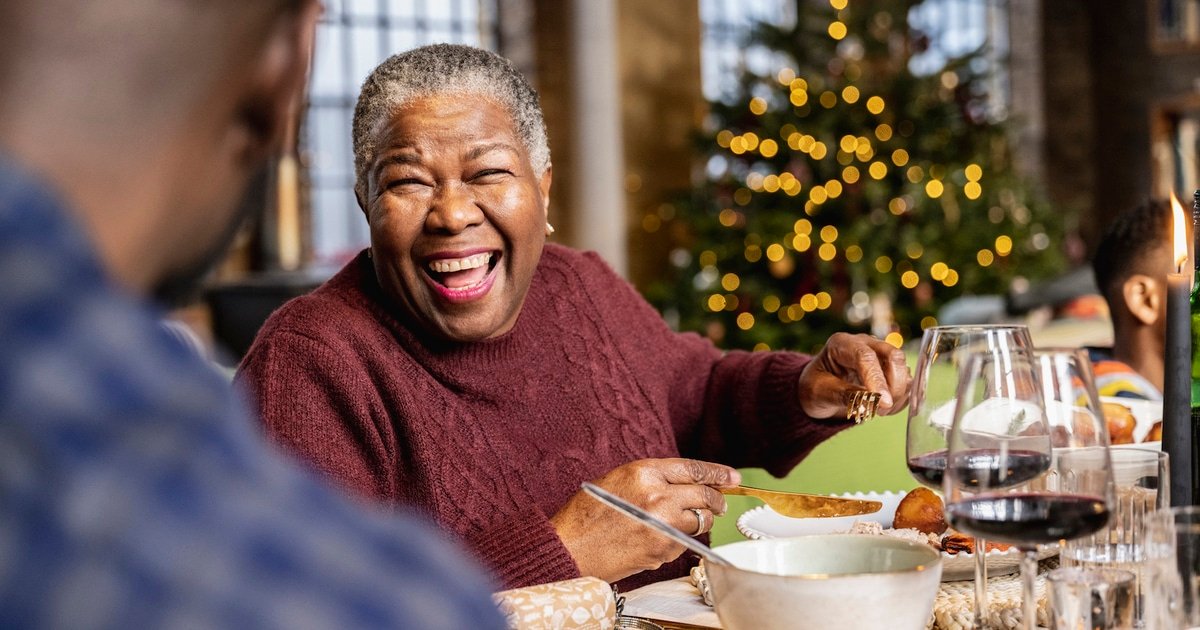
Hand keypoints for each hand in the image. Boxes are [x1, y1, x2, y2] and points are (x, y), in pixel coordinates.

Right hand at [550, 458, 739, 582]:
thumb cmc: (587, 514)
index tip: (732, 477)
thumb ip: (652, 478)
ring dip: (699, 520)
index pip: (694, 468)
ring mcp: (663, 524)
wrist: (571, 548)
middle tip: (720, 503)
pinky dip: (680, 539)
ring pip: (700, 520)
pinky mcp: (664, 548)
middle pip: (705, 495)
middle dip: (717, 499)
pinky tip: (661, 537)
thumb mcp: (618, 480)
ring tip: (686, 521)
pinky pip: (685, 541)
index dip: (718, 473)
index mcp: (644, 472)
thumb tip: (685, 483)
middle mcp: (658, 496)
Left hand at [797, 332, 909, 418]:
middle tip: (881, 411)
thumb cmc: (816, 389)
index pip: (865, 356)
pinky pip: (906, 382)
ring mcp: (879, 355)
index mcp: (842, 344)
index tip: (883, 404)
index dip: (876, 380)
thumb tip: (871, 402)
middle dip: (894, 386)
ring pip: (904, 370)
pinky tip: (884, 409)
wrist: (819, 392)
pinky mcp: (890, 369)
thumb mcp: (821, 393)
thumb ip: (846, 395)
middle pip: (893, 356)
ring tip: (878, 412)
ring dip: (898, 395)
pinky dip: (901, 399)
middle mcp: (864, 344)